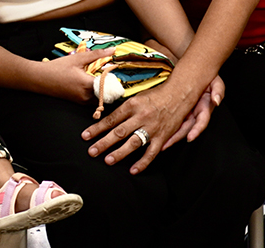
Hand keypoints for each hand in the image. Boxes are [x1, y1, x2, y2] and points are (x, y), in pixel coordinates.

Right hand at [33, 48, 115, 102]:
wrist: (40, 79)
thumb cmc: (56, 68)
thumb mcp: (77, 58)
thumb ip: (97, 54)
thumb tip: (112, 50)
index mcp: (87, 85)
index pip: (110, 87)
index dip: (114, 79)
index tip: (114, 72)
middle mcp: (86, 96)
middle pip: (107, 94)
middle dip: (109, 85)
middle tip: (107, 74)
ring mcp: (82, 101)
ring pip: (100, 98)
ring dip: (102, 89)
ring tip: (97, 77)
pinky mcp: (78, 102)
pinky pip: (92, 99)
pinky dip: (94, 92)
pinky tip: (89, 82)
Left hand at [81, 80, 195, 174]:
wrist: (179, 94)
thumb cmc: (155, 95)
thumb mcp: (136, 97)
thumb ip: (123, 109)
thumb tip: (107, 120)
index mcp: (131, 105)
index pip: (110, 119)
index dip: (97, 128)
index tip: (85, 136)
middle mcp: (140, 116)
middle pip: (119, 132)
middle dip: (103, 143)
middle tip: (91, 151)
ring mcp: (152, 128)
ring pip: (133, 142)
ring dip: (120, 153)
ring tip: (107, 160)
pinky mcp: (162, 137)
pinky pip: (151, 152)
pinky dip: (143, 162)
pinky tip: (133, 170)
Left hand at [165, 76, 224, 147]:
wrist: (198, 71)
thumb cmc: (208, 78)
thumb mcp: (216, 82)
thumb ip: (218, 91)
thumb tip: (217, 100)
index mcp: (205, 108)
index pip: (201, 122)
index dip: (196, 130)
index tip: (191, 137)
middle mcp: (196, 113)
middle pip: (187, 129)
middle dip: (177, 138)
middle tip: (166, 145)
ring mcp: (187, 112)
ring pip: (179, 127)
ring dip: (171, 136)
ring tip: (161, 144)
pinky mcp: (179, 109)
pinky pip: (173, 120)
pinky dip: (167, 126)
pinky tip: (159, 132)